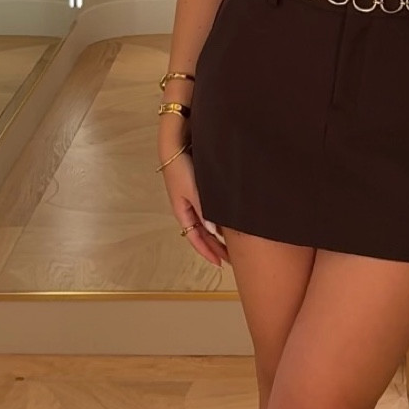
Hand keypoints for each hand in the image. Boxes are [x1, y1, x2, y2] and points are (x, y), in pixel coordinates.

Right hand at [163, 149, 229, 266]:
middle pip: (202, 235)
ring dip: (217, 236)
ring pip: (206, 225)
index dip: (207, 252)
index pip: (196, 239)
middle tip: (230, 259)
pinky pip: (209, 213)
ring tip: (232, 245)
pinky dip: (218, 221)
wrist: (176, 145)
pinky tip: (228, 223)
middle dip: (215, 248)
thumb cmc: (181, 167)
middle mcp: (187, 209)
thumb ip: (203, 210)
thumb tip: (212, 230)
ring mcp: (192, 201)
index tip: (220, 263)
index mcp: (183, 212)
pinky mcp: (198, 192)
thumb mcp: (193, 191)